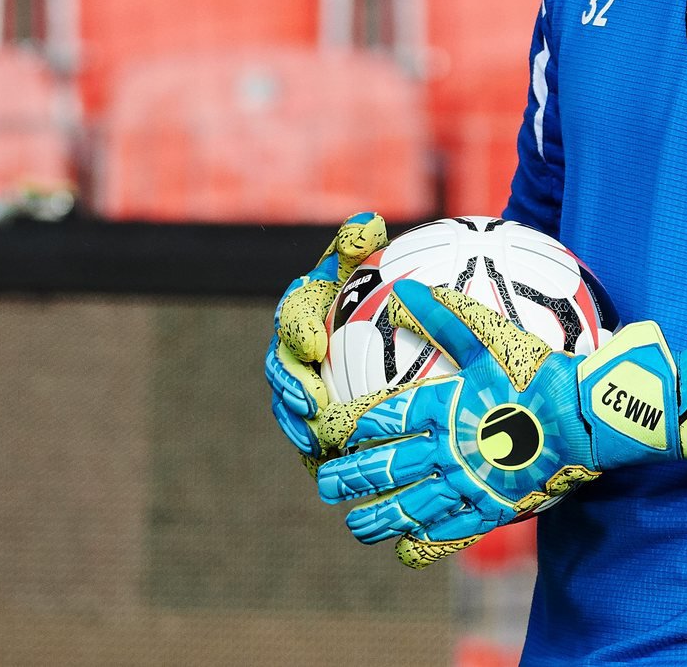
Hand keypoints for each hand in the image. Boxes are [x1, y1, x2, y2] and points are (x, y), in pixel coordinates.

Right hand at [263, 211, 387, 466]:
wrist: (402, 323)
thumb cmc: (387, 284)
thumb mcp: (376, 262)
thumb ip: (363, 245)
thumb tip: (366, 223)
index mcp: (309, 305)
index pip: (296, 313)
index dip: (298, 330)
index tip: (314, 345)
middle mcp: (298, 343)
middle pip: (284, 366)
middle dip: (291, 386)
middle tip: (310, 402)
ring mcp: (303, 379)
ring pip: (290, 403)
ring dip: (297, 423)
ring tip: (313, 439)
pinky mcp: (314, 411)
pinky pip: (308, 431)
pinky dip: (314, 448)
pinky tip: (328, 463)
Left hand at [314, 281, 686, 567]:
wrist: (587, 415)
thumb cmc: (541, 372)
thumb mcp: (493, 336)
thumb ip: (445, 315)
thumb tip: (402, 289)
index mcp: (444, 407)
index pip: (382, 419)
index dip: (350, 426)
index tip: (329, 431)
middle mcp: (448, 449)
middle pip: (384, 469)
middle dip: (347, 478)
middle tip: (325, 485)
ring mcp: (469, 484)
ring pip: (409, 508)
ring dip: (376, 518)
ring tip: (356, 525)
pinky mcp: (493, 509)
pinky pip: (450, 534)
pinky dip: (423, 544)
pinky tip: (406, 549)